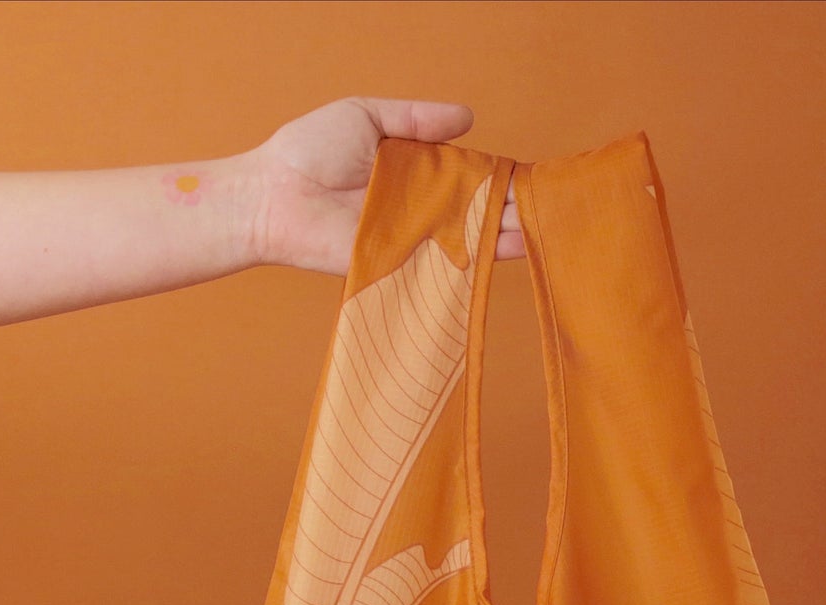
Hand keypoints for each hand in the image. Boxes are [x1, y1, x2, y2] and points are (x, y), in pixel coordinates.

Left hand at [243, 96, 524, 275]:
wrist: (274, 194)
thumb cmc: (309, 151)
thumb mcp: (367, 116)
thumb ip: (417, 118)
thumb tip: (467, 118)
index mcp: (416, 171)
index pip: (468, 176)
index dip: (500, 178)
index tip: (531, 178)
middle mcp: (419, 208)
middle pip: (476, 211)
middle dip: (513, 209)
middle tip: (551, 206)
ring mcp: (414, 239)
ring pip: (469, 239)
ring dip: (507, 235)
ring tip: (544, 228)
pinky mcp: (402, 265)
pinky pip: (443, 266)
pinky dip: (476, 263)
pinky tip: (513, 252)